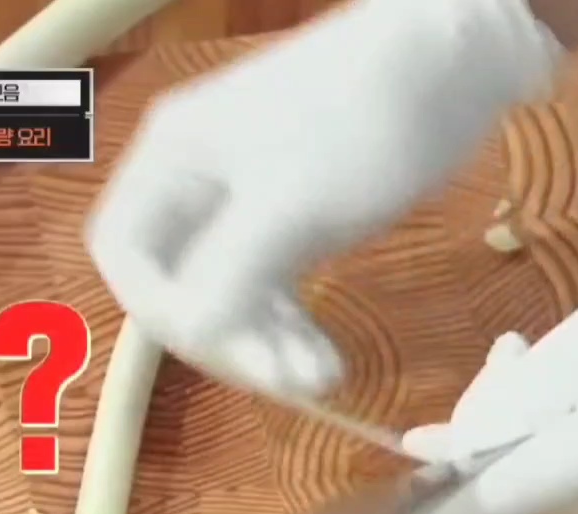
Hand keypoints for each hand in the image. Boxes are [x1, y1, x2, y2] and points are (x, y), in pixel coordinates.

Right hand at [87, 0, 560, 397]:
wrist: (452, 70)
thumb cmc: (363, 123)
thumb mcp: (291, 203)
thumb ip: (232, 273)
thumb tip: (190, 337)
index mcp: (175, 160)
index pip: (126, 253)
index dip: (158, 309)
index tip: (216, 347)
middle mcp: (199, 184)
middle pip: (180, 286)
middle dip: (229, 339)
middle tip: (286, 380)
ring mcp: (248, 207)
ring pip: (232, 297)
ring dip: (268, 346)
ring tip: (321, 379)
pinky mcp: (294, 225)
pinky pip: (272, 292)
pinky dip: (293, 330)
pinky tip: (325, 361)